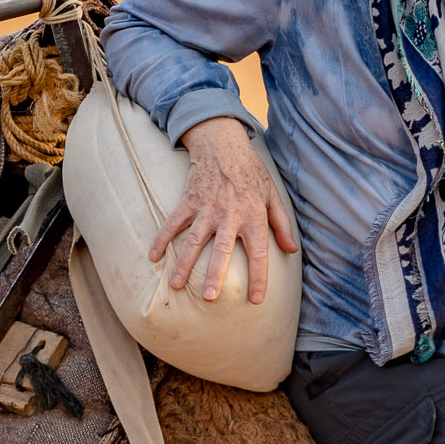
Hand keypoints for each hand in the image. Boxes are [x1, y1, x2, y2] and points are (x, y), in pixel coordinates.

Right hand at [148, 116, 297, 304]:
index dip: (259, 276)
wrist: (223, 144)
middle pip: (222, 249)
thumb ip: (282, 224)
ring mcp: (206, 208)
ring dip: (183, 263)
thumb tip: (291, 250)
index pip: (259, 251)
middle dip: (215, 273)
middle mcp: (229, 214)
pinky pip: (173, 222)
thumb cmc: (251, 172)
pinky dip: (161, 238)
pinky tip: (153, 257)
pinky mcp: (188, 201)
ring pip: (193, 239)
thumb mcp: (272, 195)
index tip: (256, 299)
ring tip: (176, 285)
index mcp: (253, 215)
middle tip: (209, 297)